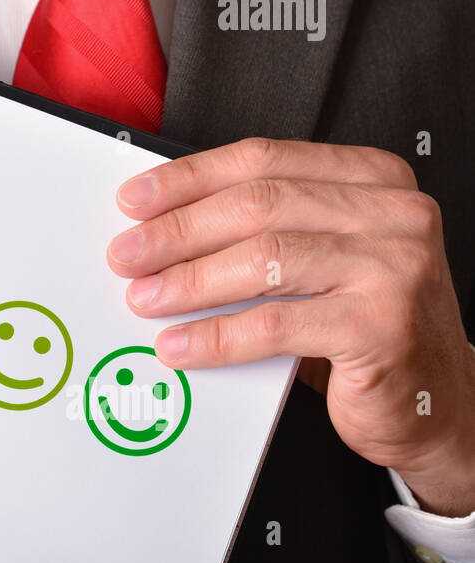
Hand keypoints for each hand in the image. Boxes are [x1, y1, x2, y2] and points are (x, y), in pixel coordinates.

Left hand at [106, 137, 474, 516]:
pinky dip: (215, 336)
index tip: (135, 199)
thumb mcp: (321, 258)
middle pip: (258, 205)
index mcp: (373, 180)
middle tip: (127, 255)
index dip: (189, 178)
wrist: (435, 403)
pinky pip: (275, 324)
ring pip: (264, 259)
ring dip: (189, 281)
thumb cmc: (363, 323)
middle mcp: (393, 214)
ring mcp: (394, 268)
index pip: (263, 159)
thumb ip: (263, 228)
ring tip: (144, 298)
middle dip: (178, 230)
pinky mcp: (382, 327)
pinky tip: (179, 344)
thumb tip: (160, 223)